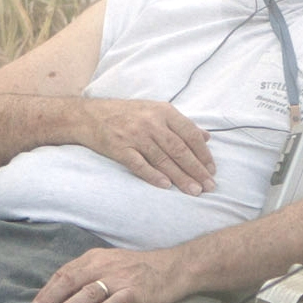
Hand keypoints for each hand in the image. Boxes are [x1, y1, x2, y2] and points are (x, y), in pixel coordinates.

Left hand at [33, 247, 193, 302]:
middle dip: (50, 299)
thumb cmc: (139, 269)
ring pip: (88, 291)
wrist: (174, 267)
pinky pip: (114, 302)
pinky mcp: (135, 291)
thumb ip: (88, 274)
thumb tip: (62, 294)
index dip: (47, 290)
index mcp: (95, 258)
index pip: (64, 273)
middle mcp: (105, 265)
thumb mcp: (110, 264)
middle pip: (70, 280)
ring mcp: (120, 278)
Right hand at [81, 100, 215, 193]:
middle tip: (209, 186)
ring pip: (163, 159)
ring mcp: (135, 136)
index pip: (190, 134)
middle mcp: (151, 123)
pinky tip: (166, 186)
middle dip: (196, 170)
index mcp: (163, 112)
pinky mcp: (120, 148)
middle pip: (179, 149)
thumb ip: (181, 124)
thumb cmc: (127, 114)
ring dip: (181, 177)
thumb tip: (206, 136)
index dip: (203, 154)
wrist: (90, 115)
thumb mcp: (156, 111)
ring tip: (194, 191)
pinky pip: (139, 164)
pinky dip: (153, 176)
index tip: (212, 169)